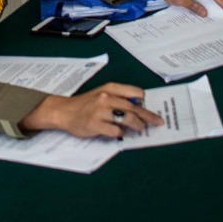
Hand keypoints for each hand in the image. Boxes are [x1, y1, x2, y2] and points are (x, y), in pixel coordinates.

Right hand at [28, 83, 162, 139]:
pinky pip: (116, 131)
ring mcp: (100, 112)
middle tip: (158, 122)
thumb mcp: (102, 94)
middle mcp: (106, 98)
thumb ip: (119, 97)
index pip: (135, 92)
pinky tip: (119, 133)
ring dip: (137, 126)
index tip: (148, 106)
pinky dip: (121, 134)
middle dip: (148, 116)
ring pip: (128, 119)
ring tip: (140, 129)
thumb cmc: (86, 103)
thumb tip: (139, 106)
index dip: (143, 100)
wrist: (64, 111)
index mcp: (110, 88)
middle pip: (134, 108)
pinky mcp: (96, 125)